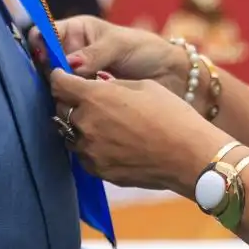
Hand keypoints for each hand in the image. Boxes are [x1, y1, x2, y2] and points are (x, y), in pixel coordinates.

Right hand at [33, 16, 187, 93]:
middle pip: (46, 60)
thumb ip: (93, 54)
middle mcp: (72, 52)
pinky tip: (70, 107)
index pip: (47, 32)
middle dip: (47, 70)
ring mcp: (78, 75)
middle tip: (53, 82)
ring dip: (58, 88)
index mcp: (77, 31)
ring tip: (61, 96)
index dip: (39, 42)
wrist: (170, 76)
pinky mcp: (86, 96)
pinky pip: (70, 98)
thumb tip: (69, 65)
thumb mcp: (119, 45)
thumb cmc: (146, 50)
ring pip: (56, 81)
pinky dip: (70, 102)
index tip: (41, 56)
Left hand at [50, 70, 226, 194]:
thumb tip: (98, 86)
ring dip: (80, 127)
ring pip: (71, 134)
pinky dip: (92, 147)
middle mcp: (85, 124)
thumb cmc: (171, 115)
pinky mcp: (98, 171)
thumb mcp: (142, 86)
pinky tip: (113, 144)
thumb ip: (111, 85)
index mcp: (94, 97)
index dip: (60, 77)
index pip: (59, 83)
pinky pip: (85, 156)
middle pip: (61, 109)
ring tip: (104, 124)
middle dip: (71, 102)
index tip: (63, 76)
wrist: (189, 155)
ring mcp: (90, 151)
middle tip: (88, 100)